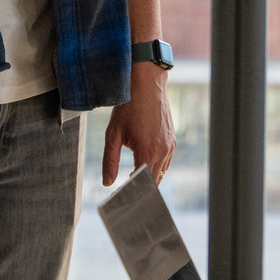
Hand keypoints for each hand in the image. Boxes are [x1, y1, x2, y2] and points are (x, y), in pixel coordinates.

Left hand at [103, 63, 175, 185]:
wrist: (147, 84)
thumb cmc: (128, 106)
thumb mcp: (113, 133)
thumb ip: (109, 160)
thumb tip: (107, 183)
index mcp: (147, 151)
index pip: (141, 184)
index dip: (130, 192)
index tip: (118, 195)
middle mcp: (162, 151)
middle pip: (153, 182)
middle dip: (139, 187)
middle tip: (124, 190)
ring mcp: (170, 146)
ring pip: (161, 173)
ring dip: (148, 178)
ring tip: (131, 177)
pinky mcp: (172, 141)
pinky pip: (165, 162)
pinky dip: (155, 167)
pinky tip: (142, 163)